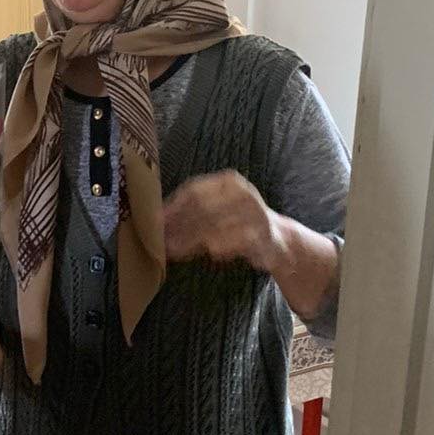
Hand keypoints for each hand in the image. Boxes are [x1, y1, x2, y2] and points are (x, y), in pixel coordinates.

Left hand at [162, 170, 287, 273]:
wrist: (278, 239)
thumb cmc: (237, 222)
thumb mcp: (217, 209)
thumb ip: (190, 213)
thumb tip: (156, 221)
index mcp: (229, 182)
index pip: (194, 190)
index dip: (173, 206)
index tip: (155, 221)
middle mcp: (243, 193)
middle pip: (202, 208)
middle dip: (179, 225)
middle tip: (161, 240)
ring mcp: (255, 213)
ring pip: (214, 227)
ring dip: (190, 240)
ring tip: (173, 250)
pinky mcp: (262, 235)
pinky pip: (233, 242)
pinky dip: (216, 248)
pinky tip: (207, 253)